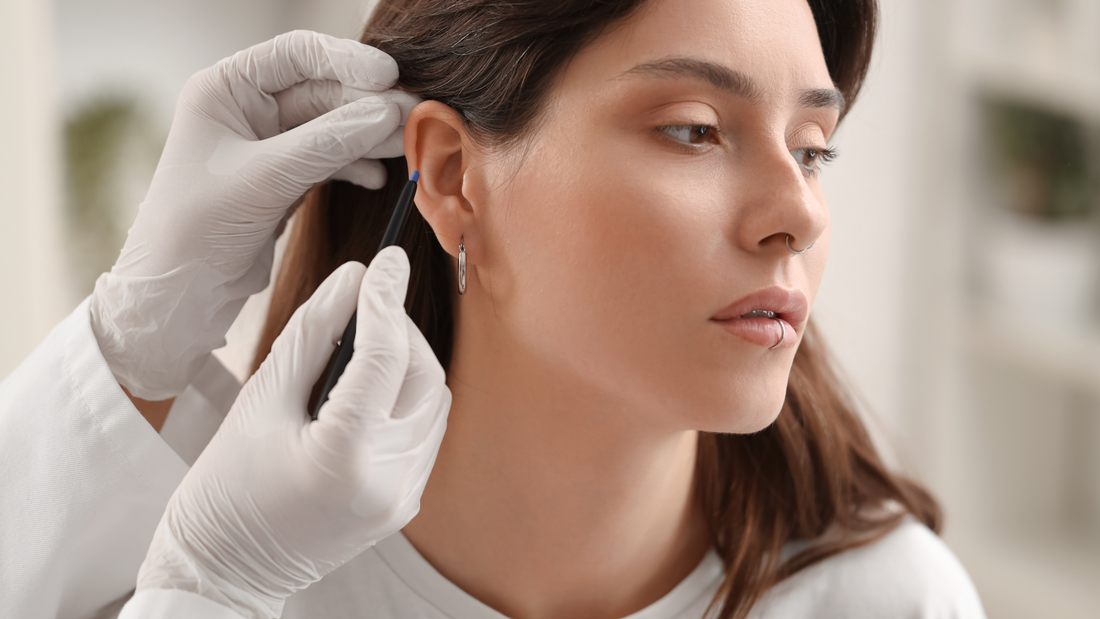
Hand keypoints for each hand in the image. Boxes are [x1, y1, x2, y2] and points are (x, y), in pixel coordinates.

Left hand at [90, 30, 419, 399]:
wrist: (179, 294)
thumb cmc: (195, 229)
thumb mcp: (265, 178)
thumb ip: (329, 142)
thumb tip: (388, 114)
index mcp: (225, 89)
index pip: (297, 55)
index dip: (347, 60)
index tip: (390, 77)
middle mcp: (246, 109)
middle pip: (323, 90)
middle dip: (369, 103)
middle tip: (414, 116)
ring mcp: (267, 145)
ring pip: (333, 126)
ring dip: (370, 135)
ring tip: (407, 145)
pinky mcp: (283, 179)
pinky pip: (331, 159)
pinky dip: (357, 165)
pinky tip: (377, 178)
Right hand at [132, 249, 449, 618]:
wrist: (225, 571)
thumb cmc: (226, 488)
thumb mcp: (259, 400)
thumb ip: (312, 333)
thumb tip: (353, 278)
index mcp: (343, 457)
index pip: (385, 356)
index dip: (386, 298)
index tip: (388, 259)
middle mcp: (387, 480)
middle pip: (424, 376)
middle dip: (402, 329)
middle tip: (367, 304)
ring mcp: (402, 497)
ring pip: (434, 402)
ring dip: (408, 362)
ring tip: (365, 343)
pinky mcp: (405, 503)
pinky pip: (426, 432)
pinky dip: (406, 397)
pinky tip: (370, 385)